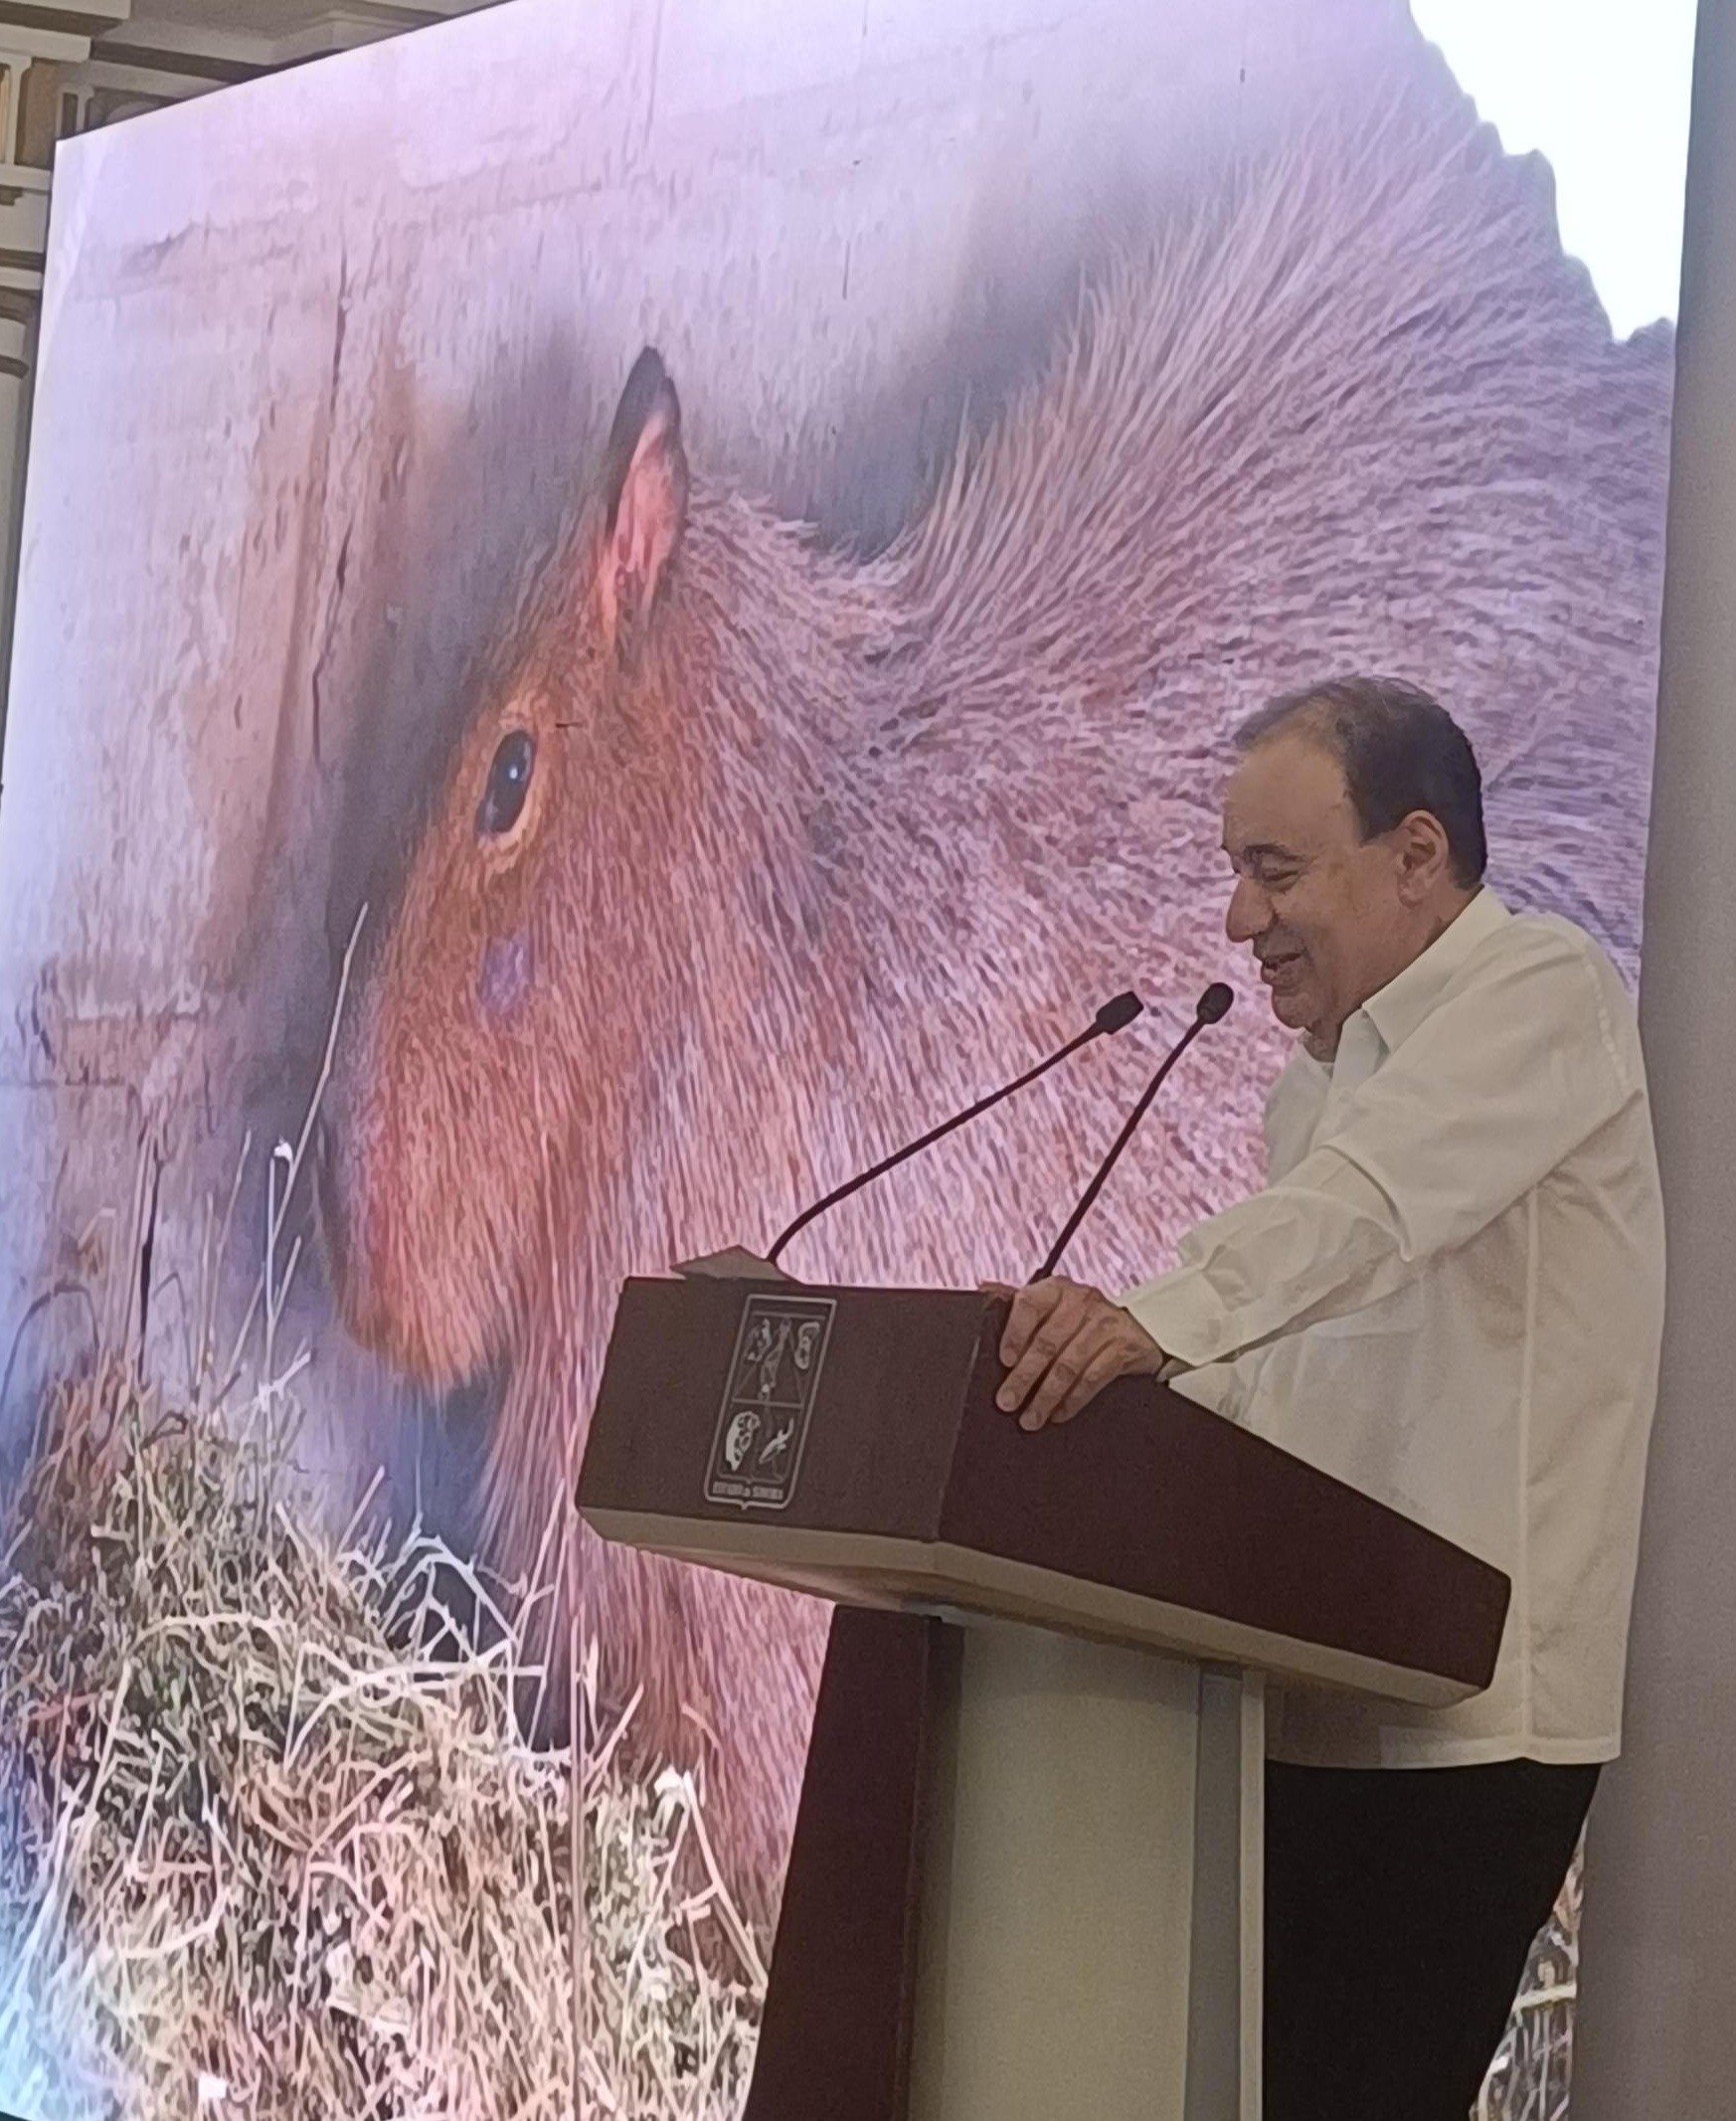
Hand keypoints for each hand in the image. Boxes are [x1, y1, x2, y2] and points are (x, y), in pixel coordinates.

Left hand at [981, 1274, 1164, 1431]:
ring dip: (1046, 1396)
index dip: (1014, 1333)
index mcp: (1057, 1288)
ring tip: (1030, 1417)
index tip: (1004, 1360)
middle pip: (1047, 1342)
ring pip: (1068, 1364)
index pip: (1030, 1305)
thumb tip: (983, 1290)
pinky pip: (1093, 1377)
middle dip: (1024, 1376)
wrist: (1138, 1328)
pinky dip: (1073, 1399)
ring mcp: (1104, 1323)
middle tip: (1007, 1401)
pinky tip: (1059, 1413)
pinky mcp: (1122, 1347)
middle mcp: (1081, 1300)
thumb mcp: (1053, 1305)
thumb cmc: (1083, 1319)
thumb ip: (1021, 1302)